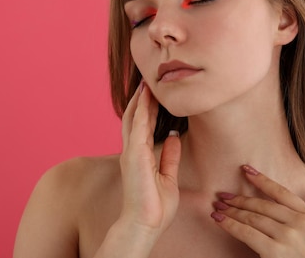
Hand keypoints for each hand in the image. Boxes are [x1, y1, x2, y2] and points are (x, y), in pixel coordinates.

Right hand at [118, 82, 181, 237]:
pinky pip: (138, 126)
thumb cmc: (154, 207)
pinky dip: (142, 110)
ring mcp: (131, 152)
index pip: (142, 126)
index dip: (147, 108)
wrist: (144, 224)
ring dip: (140, 99)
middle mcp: (131, 151)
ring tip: (146, 82)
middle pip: (134, 118)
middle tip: (147, 81)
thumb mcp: (167, 177)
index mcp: (138, 156)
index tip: (153, 93)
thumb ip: (169, 156)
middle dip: (140, 99)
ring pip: (134, 118)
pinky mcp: (134, 155)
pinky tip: (146, 96)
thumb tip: (173, 137)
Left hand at [211, 165, 304, 257]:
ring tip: (217, 207)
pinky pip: (246, 233)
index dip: (262, 180)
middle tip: (223, 196)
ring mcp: (288, 237)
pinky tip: (218, 219)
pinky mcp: (274, 251)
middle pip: (263, 205)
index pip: (281, 192)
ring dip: (231, 211)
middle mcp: (300, 223)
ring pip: (252, 217)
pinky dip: (230, 224)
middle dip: (240, 199)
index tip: (245, 170)